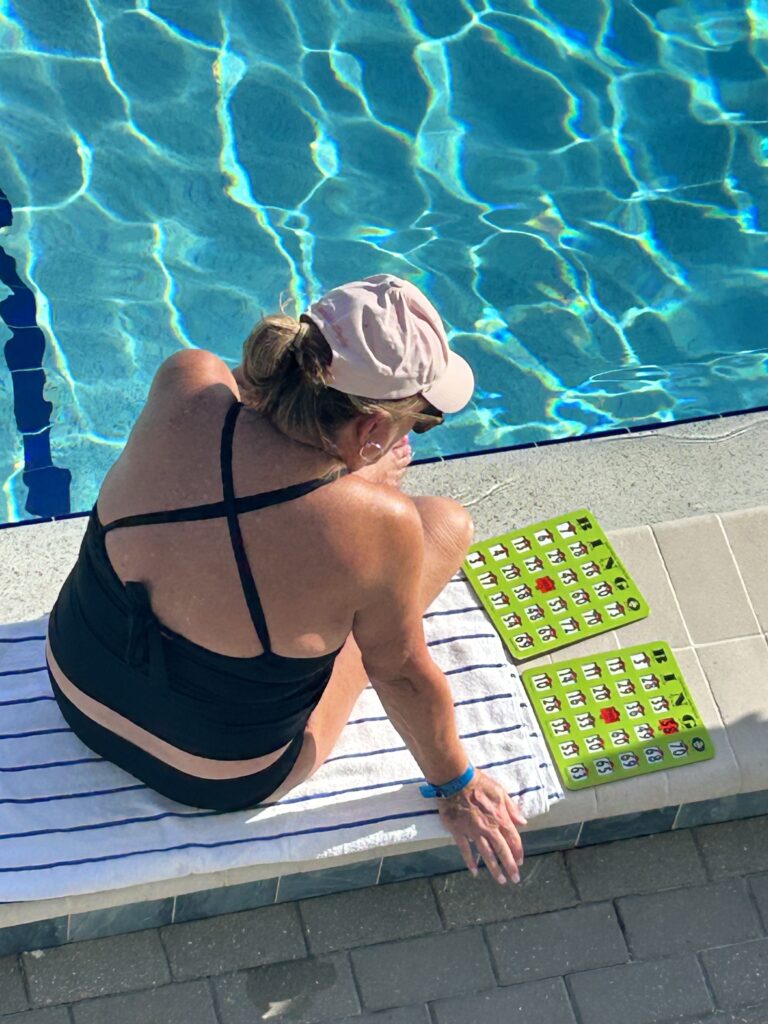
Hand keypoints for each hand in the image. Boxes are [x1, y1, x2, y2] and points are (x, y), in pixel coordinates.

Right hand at [436, 769, 526, 885]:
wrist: (456, 780)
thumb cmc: (479, 783)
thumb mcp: (500, 792)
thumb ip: (512, 809)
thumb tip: (523, 822)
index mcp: (500, 818)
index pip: (513, 839)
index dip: (518, 852)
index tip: (520, 862)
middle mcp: (488, 827)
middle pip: (502, 850)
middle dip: (510, 866)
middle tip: (515, 879)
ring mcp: (473, 830)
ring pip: (486, 853)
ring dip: (494, 868)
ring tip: (500, 880)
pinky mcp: (458, 830)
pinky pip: (465, 849)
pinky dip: (470, 861)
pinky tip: (474, 871)